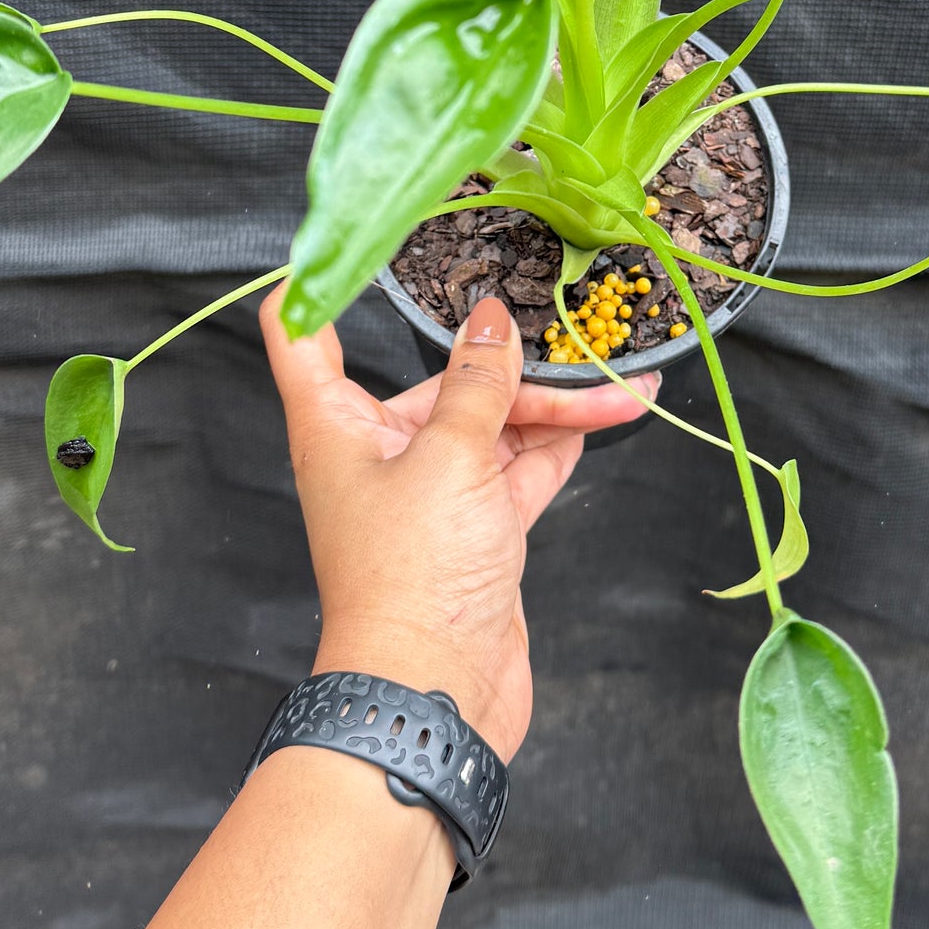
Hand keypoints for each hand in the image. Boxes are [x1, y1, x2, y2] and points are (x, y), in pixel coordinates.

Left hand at [261, 289, 657, 760]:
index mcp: (335, 424)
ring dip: (556, 406)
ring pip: (492, 424)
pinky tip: (607, 419)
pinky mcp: (475, 529)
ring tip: (625, 388)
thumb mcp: (452, 458)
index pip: (303, 333)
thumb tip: (494, 318)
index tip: (359, 231)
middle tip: (577, 340)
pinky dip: (561, 446)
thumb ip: (480, 382)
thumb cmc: (412, 577)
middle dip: (509, 362)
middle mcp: (377, 451)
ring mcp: (429, 492)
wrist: (434, 696)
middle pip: (441, 380)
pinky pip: (519, 468)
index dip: (319, 279)